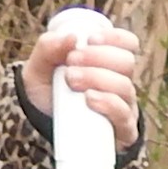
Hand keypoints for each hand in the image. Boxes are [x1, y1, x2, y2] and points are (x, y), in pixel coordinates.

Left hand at [20, 17, 143, 149]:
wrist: (40, 127)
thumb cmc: (46, 91)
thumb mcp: (39, 66)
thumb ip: (49, 47)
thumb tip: (73, 37)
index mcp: (109, 63)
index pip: (128, 44)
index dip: (115, 38)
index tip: (90, 39)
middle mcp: (121, 83)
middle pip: (126, 63)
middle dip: (99, 57)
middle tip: (72, 60)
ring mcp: (124, 108)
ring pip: (125, 87)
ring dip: (98, 78)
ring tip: (71, 79)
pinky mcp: (122, 132)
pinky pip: (125, 116)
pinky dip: (109, 104)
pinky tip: (90, 98)